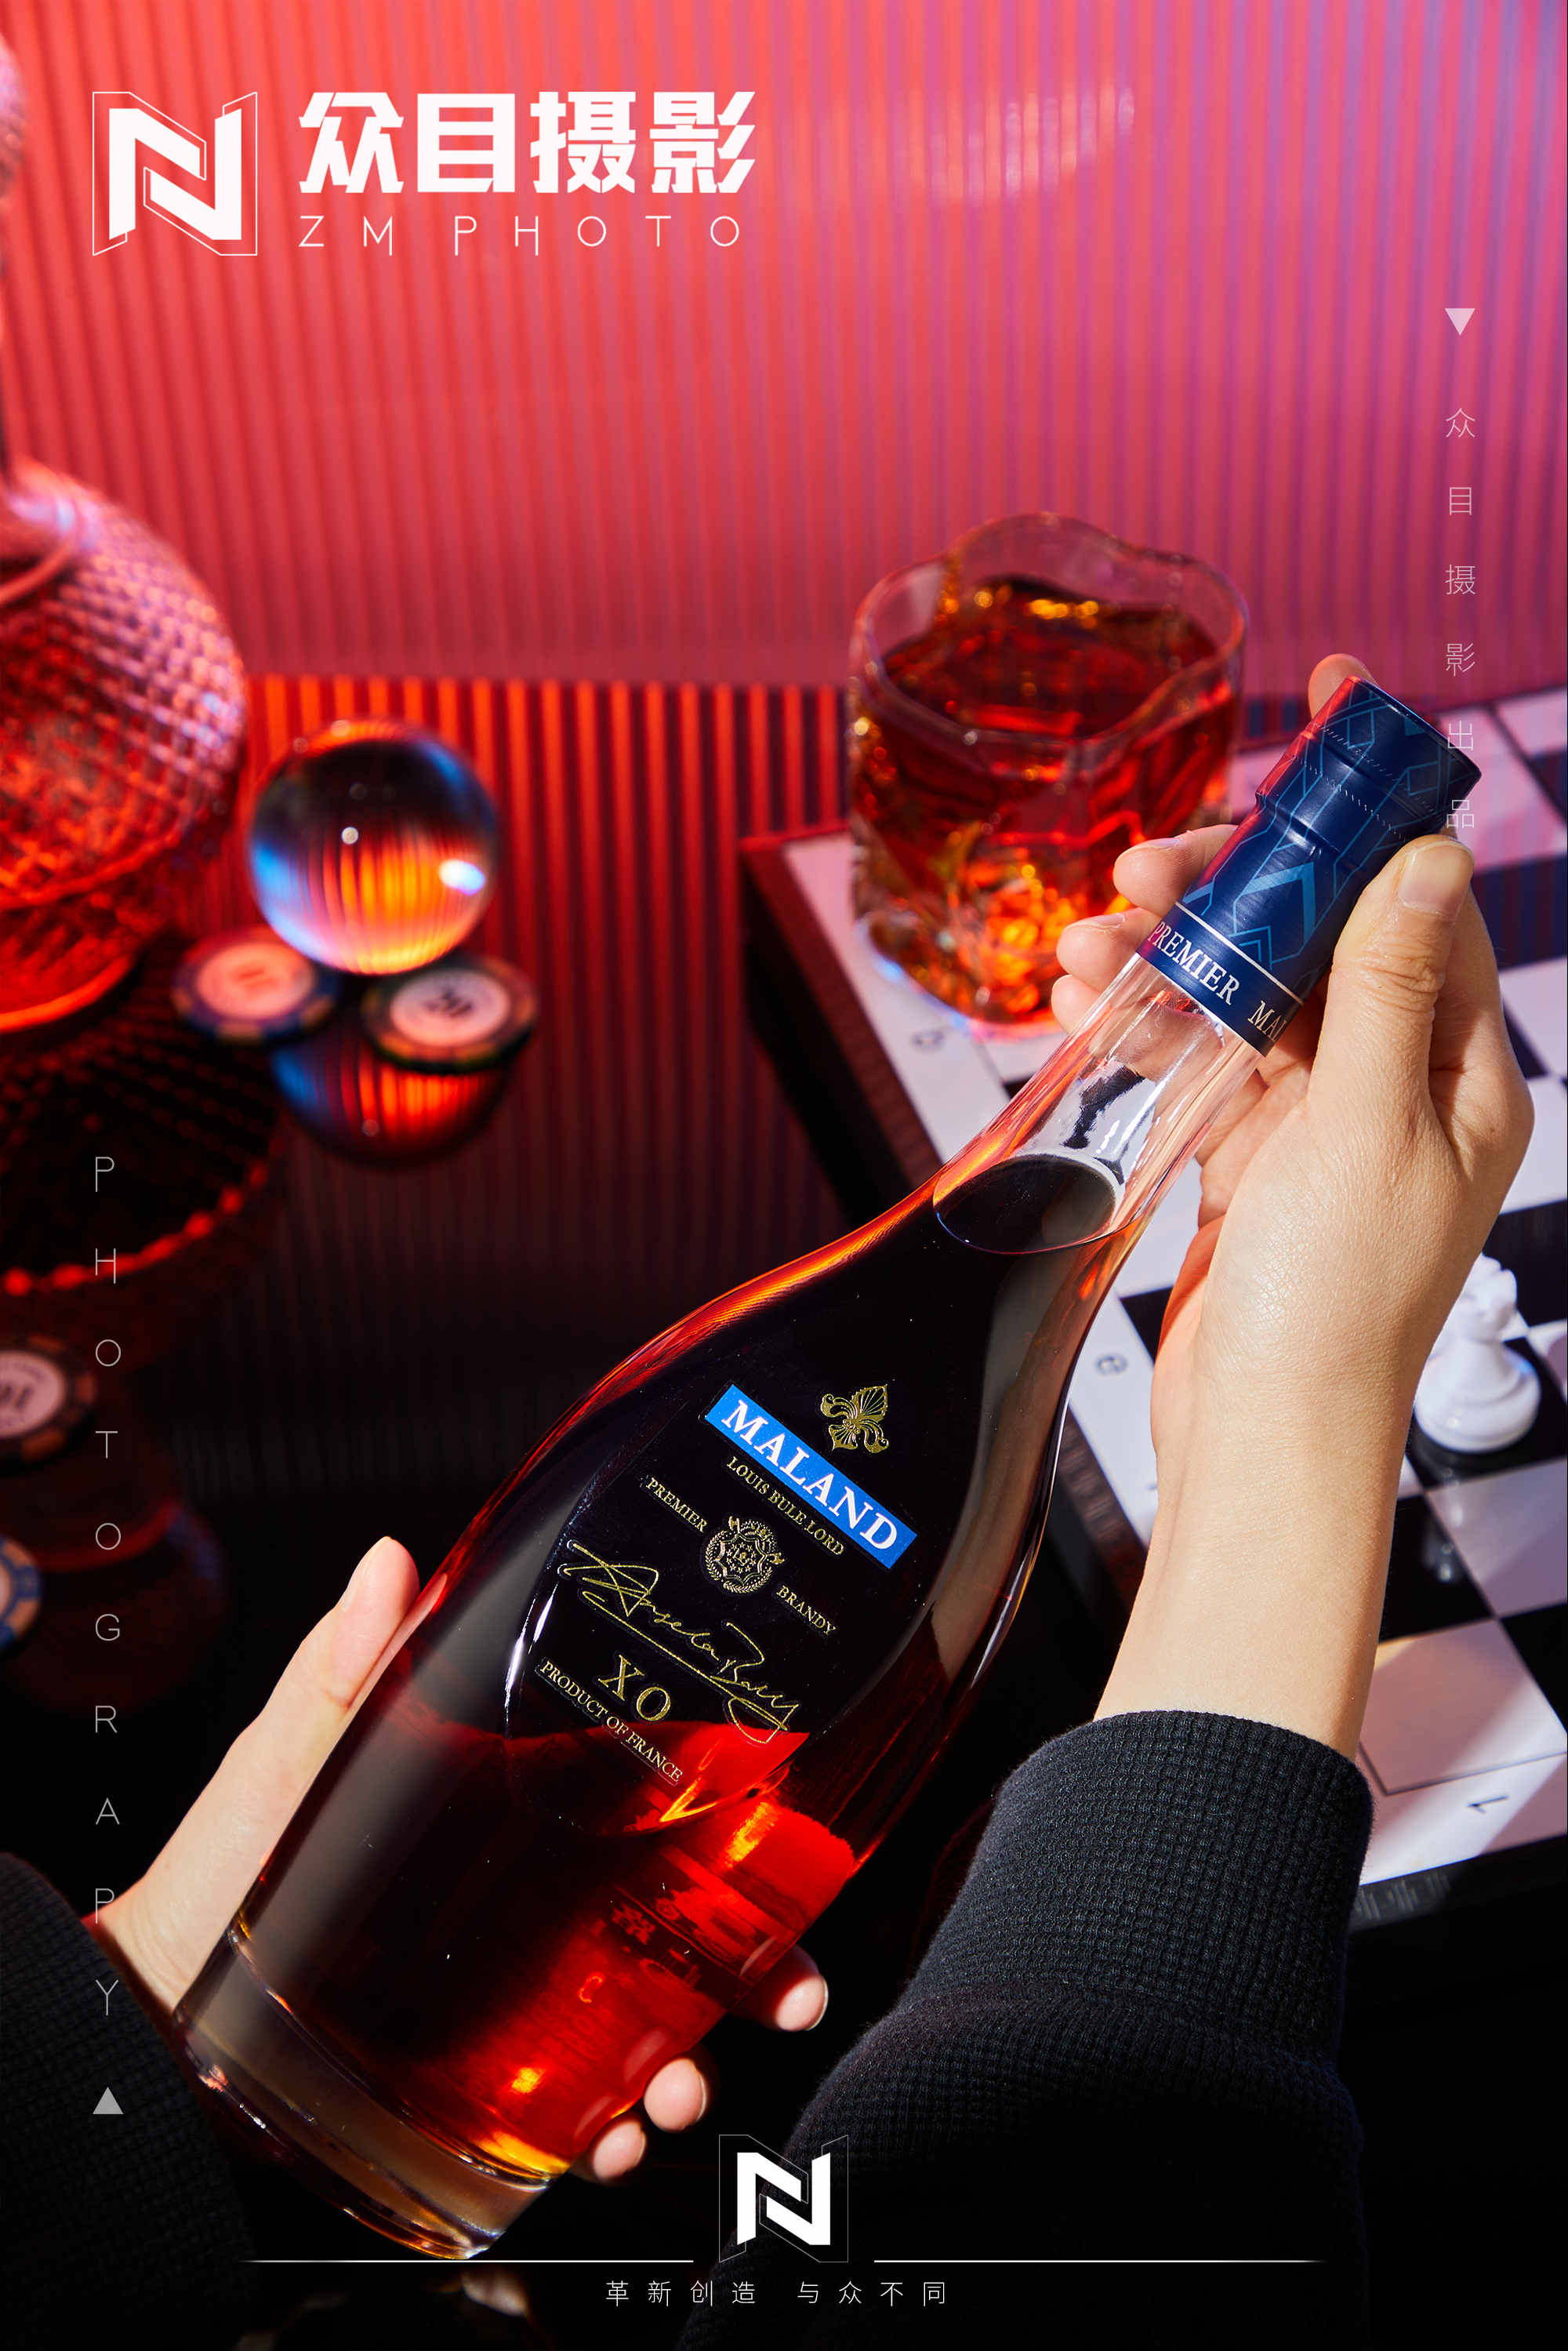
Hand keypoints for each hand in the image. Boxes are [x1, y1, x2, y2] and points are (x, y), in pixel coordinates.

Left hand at [89, 1537, 827, 2183]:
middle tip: (780, 1985)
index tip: (784, 1838)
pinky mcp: (481, 2080)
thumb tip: (387, 1567)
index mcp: (504, 1813)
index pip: (640, 1805)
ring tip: (680, 2085)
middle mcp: (527, 1904)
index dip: (727, 1822)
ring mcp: (511, 1994)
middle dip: (747, 1960)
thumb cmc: (222, 1874)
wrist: (153, 2018)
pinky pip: (572, 2108)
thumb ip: (340, 1675)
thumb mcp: (285, 1766)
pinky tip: (610, 2140)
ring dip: (689, 2058)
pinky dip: (609, 2132)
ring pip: (643, 2021)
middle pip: (673, 1922)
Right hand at [1052, 655, 1533, 1756]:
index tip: (1327, 723)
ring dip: (1169, 956)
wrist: (1258, 1436)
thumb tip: (1422, 861)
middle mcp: (1397, 1087)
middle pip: (1319, 939)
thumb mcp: (1367, 1129)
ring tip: (1091, 943)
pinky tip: (1089, 1001)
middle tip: (1153, 863)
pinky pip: (1199, 1057)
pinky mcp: (1247, 1153)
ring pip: (1245, 992)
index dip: (1370, 814)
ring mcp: (1319, 1119)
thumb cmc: (1336, 1306)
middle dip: (1234, 892)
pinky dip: (1147, 1024)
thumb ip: (1385, 992)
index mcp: (1460, 1076)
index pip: (1420, 907)